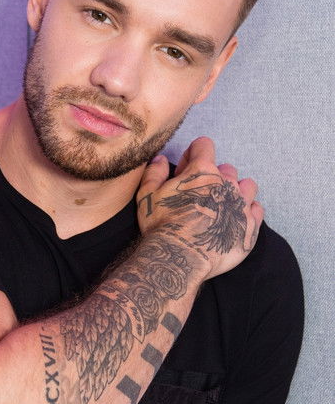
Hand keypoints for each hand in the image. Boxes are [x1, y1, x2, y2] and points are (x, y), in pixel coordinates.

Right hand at [136, 137, 263, 278]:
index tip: (185, 171)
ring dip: (235, 191)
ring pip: (246, 186)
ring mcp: (241, 204)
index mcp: (202, 170)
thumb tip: (161, 159)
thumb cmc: (162, 225)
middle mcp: (226, 183)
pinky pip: (256, 209)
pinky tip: (233, 219)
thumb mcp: (147, 195)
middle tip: (199, 195)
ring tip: (221, 206)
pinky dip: (246, 211)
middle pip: (226, 168)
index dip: (193, 154)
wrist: (180, 258)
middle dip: (213, 176)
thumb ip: (155, 172)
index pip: (204, 144)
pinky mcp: (250, 226)